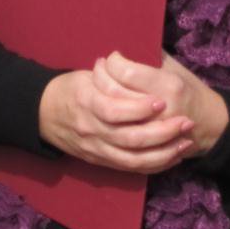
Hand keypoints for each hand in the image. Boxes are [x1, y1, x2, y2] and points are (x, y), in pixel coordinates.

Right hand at [38, 61, 196, 175]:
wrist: (43, 114)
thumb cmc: (71, 88)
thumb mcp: (88, 75)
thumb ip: (114, 75)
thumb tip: (147, 60)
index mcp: (87, 102)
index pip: (114, 110)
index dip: (139, 108)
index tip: (161, 100)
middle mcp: (91, 129)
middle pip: (129, 138)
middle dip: (162, 132)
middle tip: (185, 122)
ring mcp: (96, 149)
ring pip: (133, 158)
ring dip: (163, 152)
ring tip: (185, 141)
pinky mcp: (100, 161)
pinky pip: (130, 168)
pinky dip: (153, 164)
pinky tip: (172, 156)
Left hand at [99, 51, 228, 155]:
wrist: (210, 125)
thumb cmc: (189, 89)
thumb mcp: (175, 68)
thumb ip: (152, 56)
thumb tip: (126, 41)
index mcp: (168, 86)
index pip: (126, 73)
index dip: (113, 62)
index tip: (113, 57)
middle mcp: (160, 109)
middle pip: (115, 94)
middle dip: (101, 78)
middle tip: (100, 68)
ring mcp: (152, 131)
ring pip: (112, 117)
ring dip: (100, 97)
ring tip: (98, 85)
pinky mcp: (146, 145)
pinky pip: (118, 132)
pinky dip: (107, 118)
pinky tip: (103, 107)